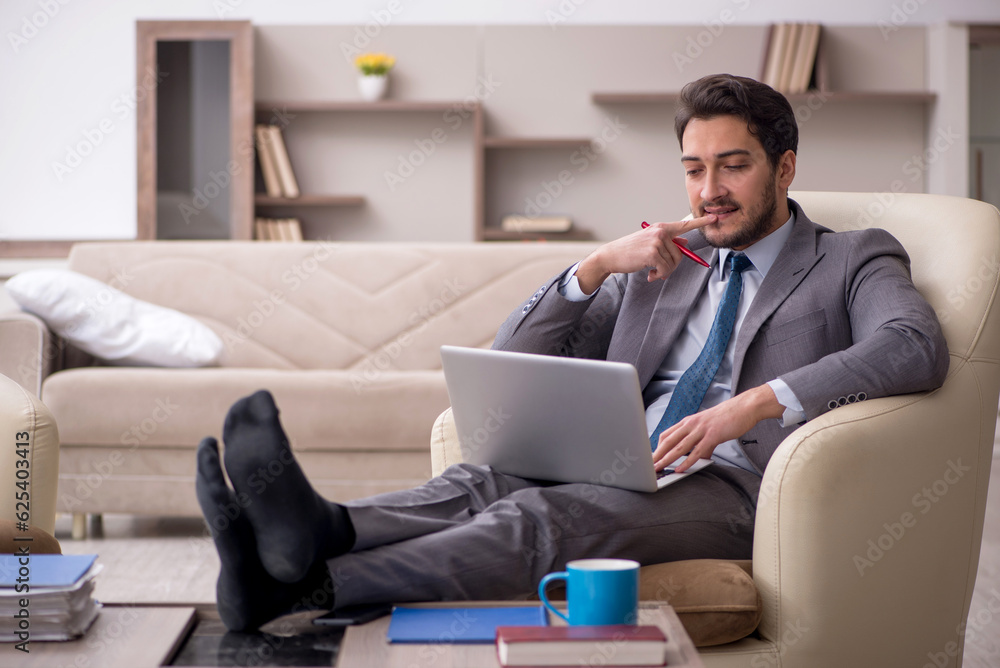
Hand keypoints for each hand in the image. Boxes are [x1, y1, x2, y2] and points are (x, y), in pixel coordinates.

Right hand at [575, 215, 716, 293]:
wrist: (611, 256)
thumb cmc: (630, 250)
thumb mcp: (650, 242)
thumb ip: (669, 242)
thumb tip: (686, 242)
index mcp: (661, 227)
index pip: (685, 225)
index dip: (701, 222)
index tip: (714, 218)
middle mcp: (661, 232)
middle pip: (681, 253)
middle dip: (672, 266)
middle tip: (660, 271)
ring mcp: (657, 241)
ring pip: (673, 263)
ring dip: (664, 272)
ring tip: (652, 273)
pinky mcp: (653, 252)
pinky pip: (666, 269)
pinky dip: (659, 275)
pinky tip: (650, 275)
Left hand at [652, 384, 783, 472]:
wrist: (745, 407)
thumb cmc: (728, 418)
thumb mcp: (710, 429)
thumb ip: (702, 444)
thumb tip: (700, 457)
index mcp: (689, 421)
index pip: (667, 434)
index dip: (657, 447)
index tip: (650, 457)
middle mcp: (691, 424)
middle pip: (668, 441)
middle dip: (656, 454)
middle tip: (647, 466)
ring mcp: (701, 429)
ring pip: (679, 446)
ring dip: (666, 459)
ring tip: (658, 468)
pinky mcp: (712, 435)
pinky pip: (697, 451)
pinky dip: (687, 461)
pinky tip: (680, 469)